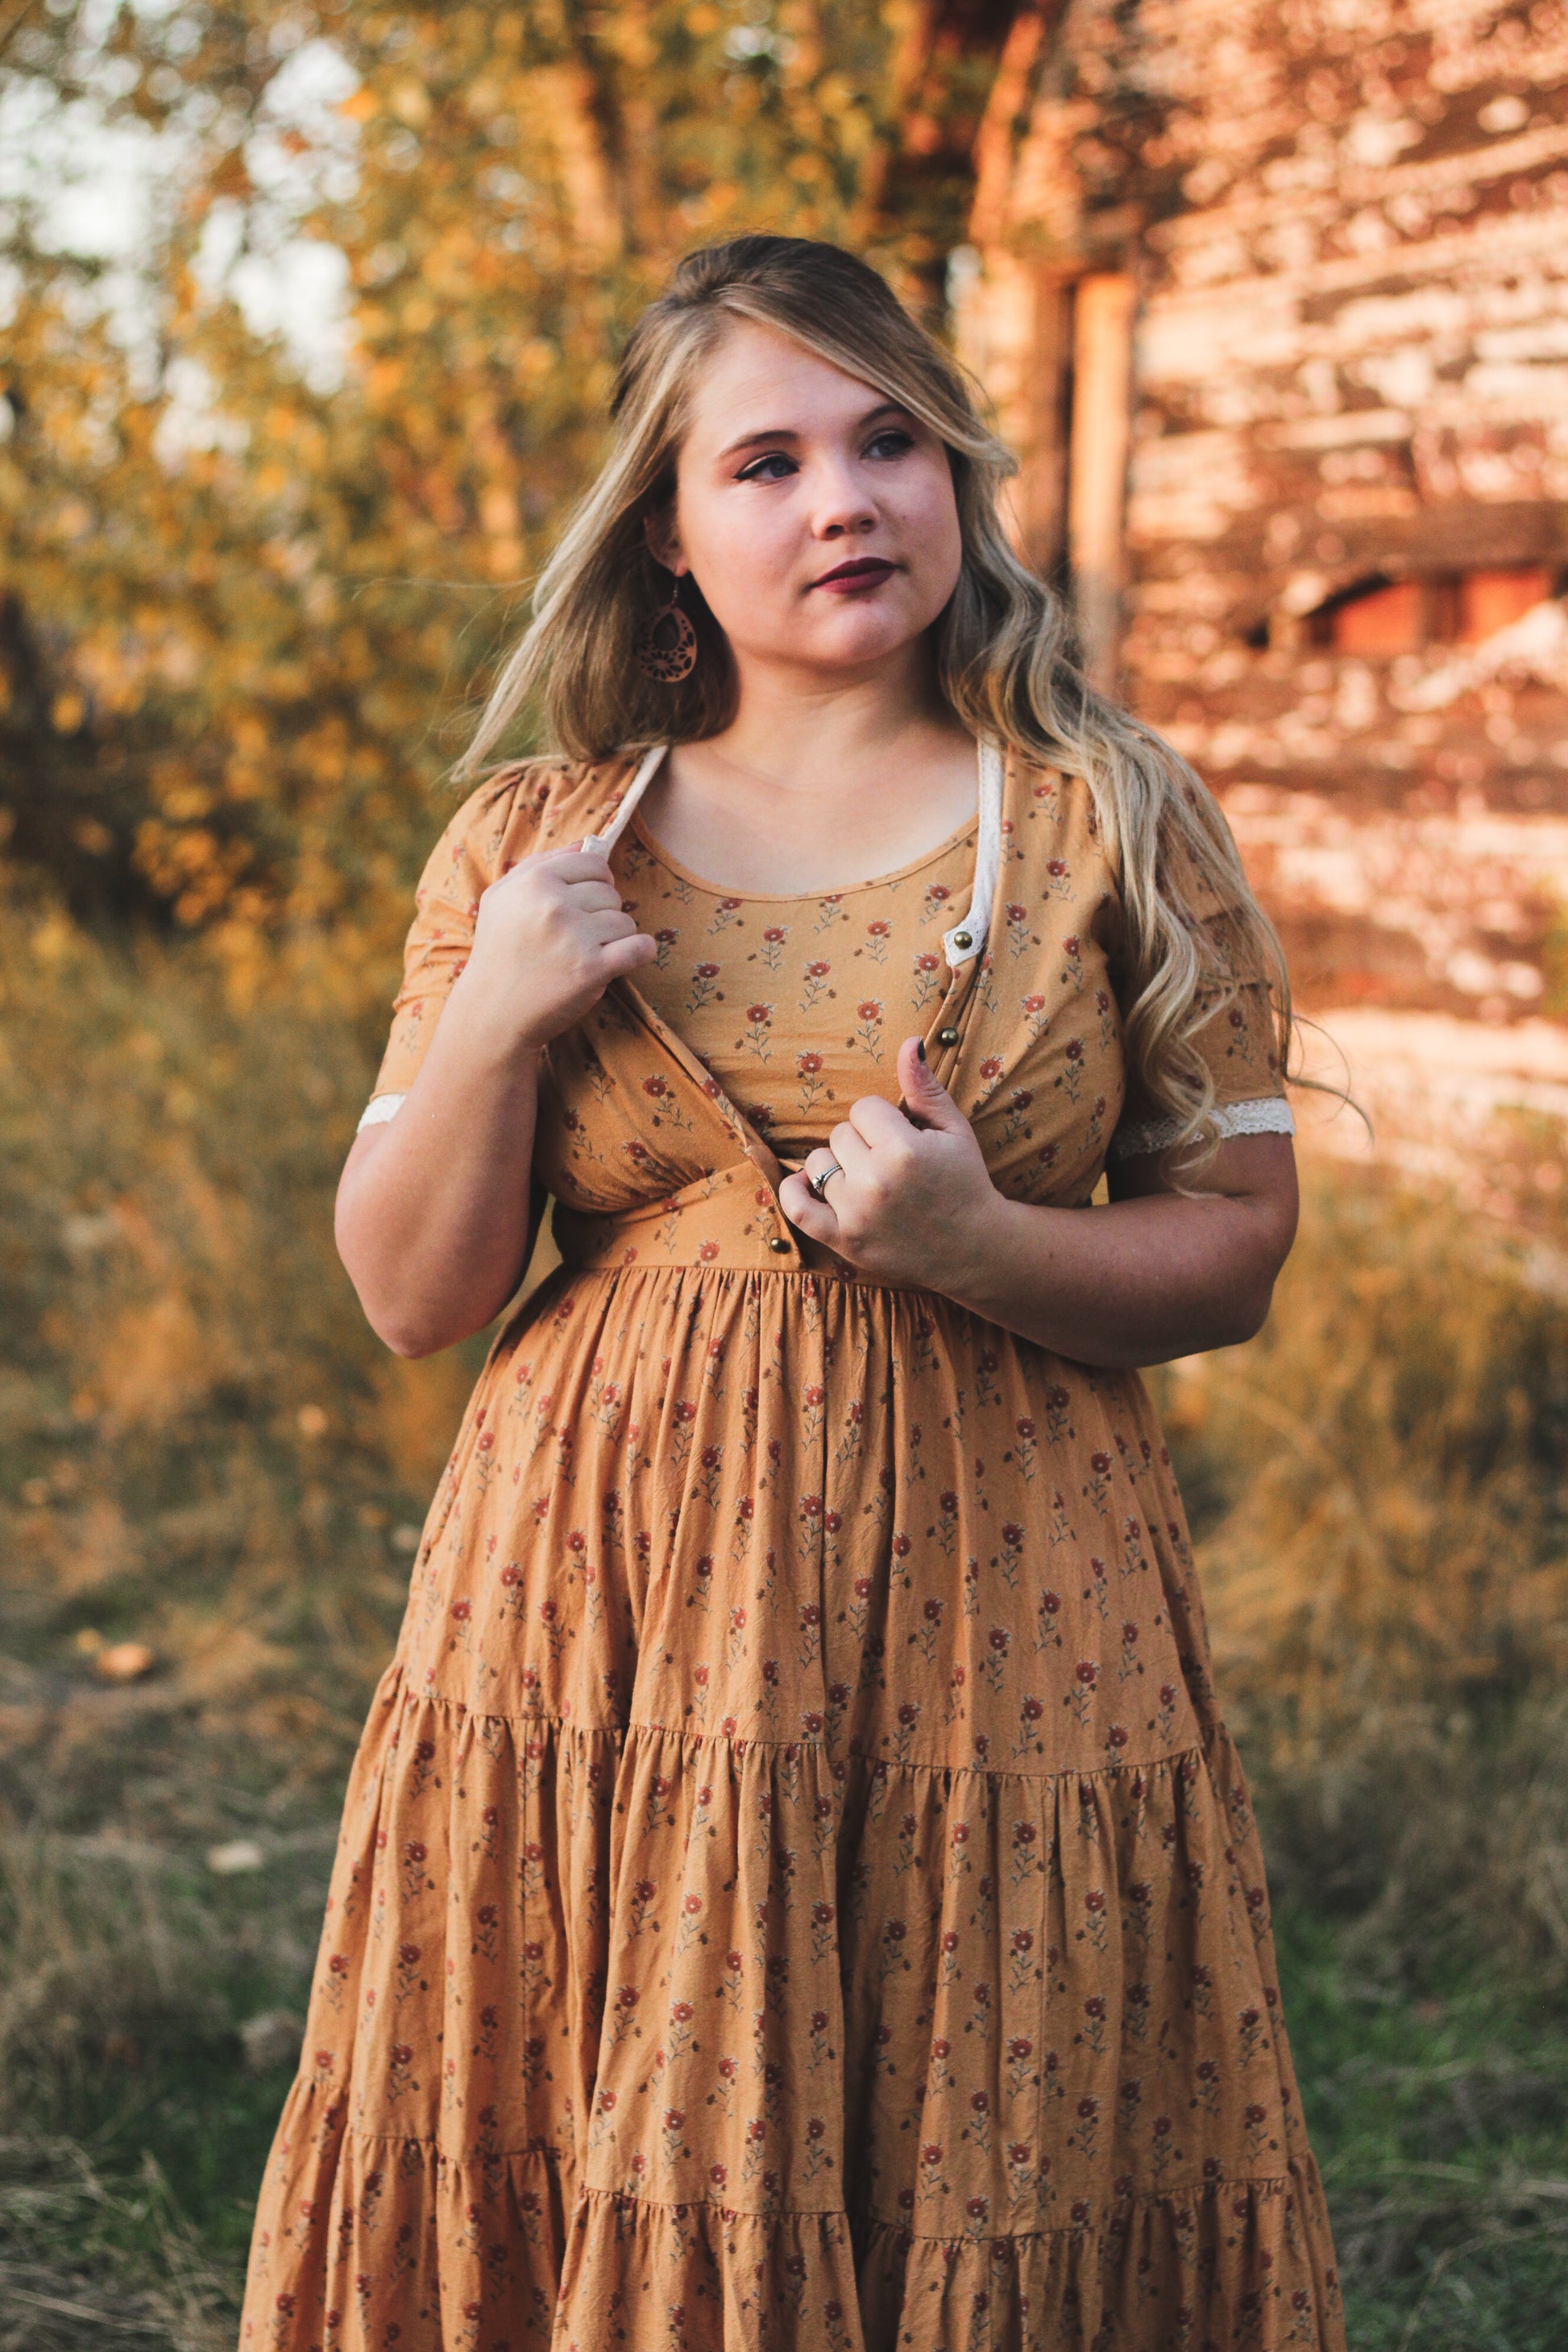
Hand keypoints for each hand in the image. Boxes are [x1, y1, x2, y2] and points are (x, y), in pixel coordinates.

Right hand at [462, 841, 657, 1052]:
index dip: (594, 883)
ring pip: (625, 920)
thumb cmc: (499, 951)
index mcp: (534, 881)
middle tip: (578, 935)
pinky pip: (640, 948)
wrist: (491, 1012)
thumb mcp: (502, 897)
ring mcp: (575, 937)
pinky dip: (641, 953)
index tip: (584, 904)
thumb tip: (585, 844)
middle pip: (611, 892)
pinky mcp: (593, 969)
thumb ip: (540, 864)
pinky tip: (623, 959)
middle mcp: (554, 904)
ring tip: (587, 952)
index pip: (593, 863)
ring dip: (614, 937)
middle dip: (601, 912)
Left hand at [778, 1036, 1002, 1289]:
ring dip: (837, 1165)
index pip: (864, 1108)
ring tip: (868, 1180)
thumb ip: (925, 1087)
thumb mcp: (954, 1130)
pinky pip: (796, 1207)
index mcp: (904, 1150)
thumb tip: (909, 1041)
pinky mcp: (843, 1240)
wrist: (975, 1248)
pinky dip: (793, 1190)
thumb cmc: (965, 1181)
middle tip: (890, 1163)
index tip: (902, 1138)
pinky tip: (807, 1182)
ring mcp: (856, 1214)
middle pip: (840, 1133)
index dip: (883, 1120)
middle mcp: (876, 1182)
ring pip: (817, 1163)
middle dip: (863, 1141)